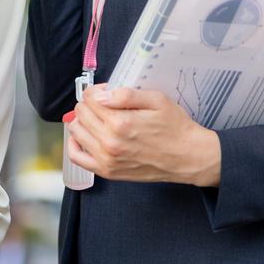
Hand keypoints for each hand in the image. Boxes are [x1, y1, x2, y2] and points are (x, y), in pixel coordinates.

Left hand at [66, 84, 220, 185]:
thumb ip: (125, 94)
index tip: (106, 92)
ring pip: (76, 131)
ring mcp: (107, 159)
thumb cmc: (175, 128)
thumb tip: (99, 95)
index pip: (90, 99)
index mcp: (120, 122)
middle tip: (104, 104)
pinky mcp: (108, 172)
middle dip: (89, 104)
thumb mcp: (156, 100)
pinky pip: (77, 157)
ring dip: (82, 120)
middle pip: (81, 113)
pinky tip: (83, 136)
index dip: (97, 91)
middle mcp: (110, 142)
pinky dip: (75, 144)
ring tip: (97, 118)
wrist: (188, 157)